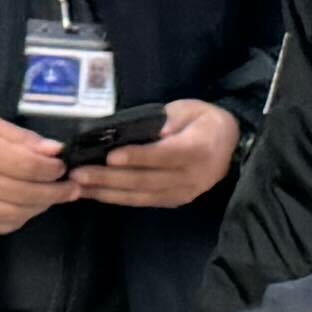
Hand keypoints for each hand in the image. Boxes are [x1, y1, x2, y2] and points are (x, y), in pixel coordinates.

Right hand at [0, 107, 80, 240]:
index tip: (63, 165)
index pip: (29, 167)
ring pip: (14, 215)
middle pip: (27, 194)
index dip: (53, 169)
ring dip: (39, 209)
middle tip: (71, 188)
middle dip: (56, 192)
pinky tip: (25, 212)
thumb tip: (54, 150)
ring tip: (51, 199)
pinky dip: (16, 222)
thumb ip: (19, 137)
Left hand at [73, 97, 241, 211]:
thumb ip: (169, 119)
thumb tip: (147, 131)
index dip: (137, 157)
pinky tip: (95, 194)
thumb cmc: (206, 122)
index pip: (163, 155)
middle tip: (78, 174)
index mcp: (196, 150)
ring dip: (106, 192)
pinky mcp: (174, 201)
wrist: (233, 146)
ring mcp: (182, 193)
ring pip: (141, 195)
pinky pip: (143, 202)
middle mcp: (190, 176)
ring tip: (78, 187)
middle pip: (145, 179)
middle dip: (109, 178)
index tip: (110, 157)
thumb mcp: (190, 109)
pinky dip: (117, 198)